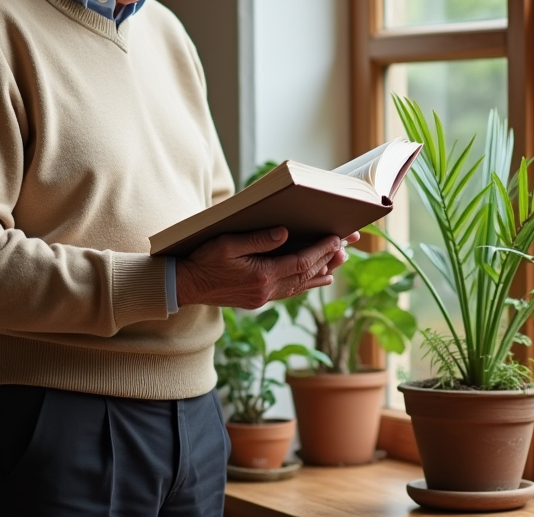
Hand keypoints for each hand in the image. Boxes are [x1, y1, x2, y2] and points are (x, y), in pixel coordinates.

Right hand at [174, 228, 355, 309]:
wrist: (187, 286)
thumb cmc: (204, 260)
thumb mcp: (227, 244)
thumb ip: (258, 239)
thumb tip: (285, 233)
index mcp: (261, 276)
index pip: (300, 262)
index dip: (320, 251)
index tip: (337, 239)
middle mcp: (266, 290)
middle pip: (305, 274)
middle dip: (327, 259)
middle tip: (346, 247)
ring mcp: (263, 298)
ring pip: (300, 285)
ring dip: (321, 272)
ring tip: (339, 261)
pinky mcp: (258, 300)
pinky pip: (289, 291)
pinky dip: (306, 283)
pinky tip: (317, 278)